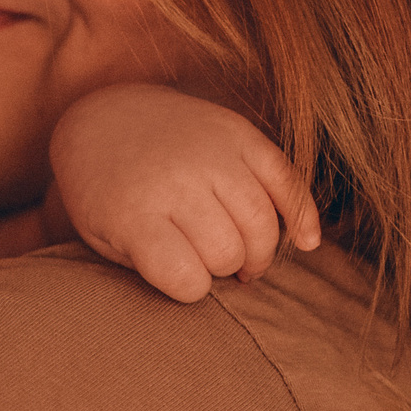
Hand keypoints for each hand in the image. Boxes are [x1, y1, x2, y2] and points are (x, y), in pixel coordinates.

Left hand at [49, 82, 321, 302]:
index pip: (185, 277)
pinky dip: (302, 215)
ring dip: (257, 251)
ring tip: (241, 258)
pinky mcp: (239, 133)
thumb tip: (214, 292)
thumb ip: (153, 267)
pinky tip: (306, 242)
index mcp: (134, 211)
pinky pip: (287, 179)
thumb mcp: (104, 238)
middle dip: (222, 269)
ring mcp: (211, 152)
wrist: (106, 118)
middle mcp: (176, 180)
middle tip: (210, 263)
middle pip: (227, 251)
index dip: (190, 289)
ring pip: (261, 223)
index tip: (181, 279)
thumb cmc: (106, 194)